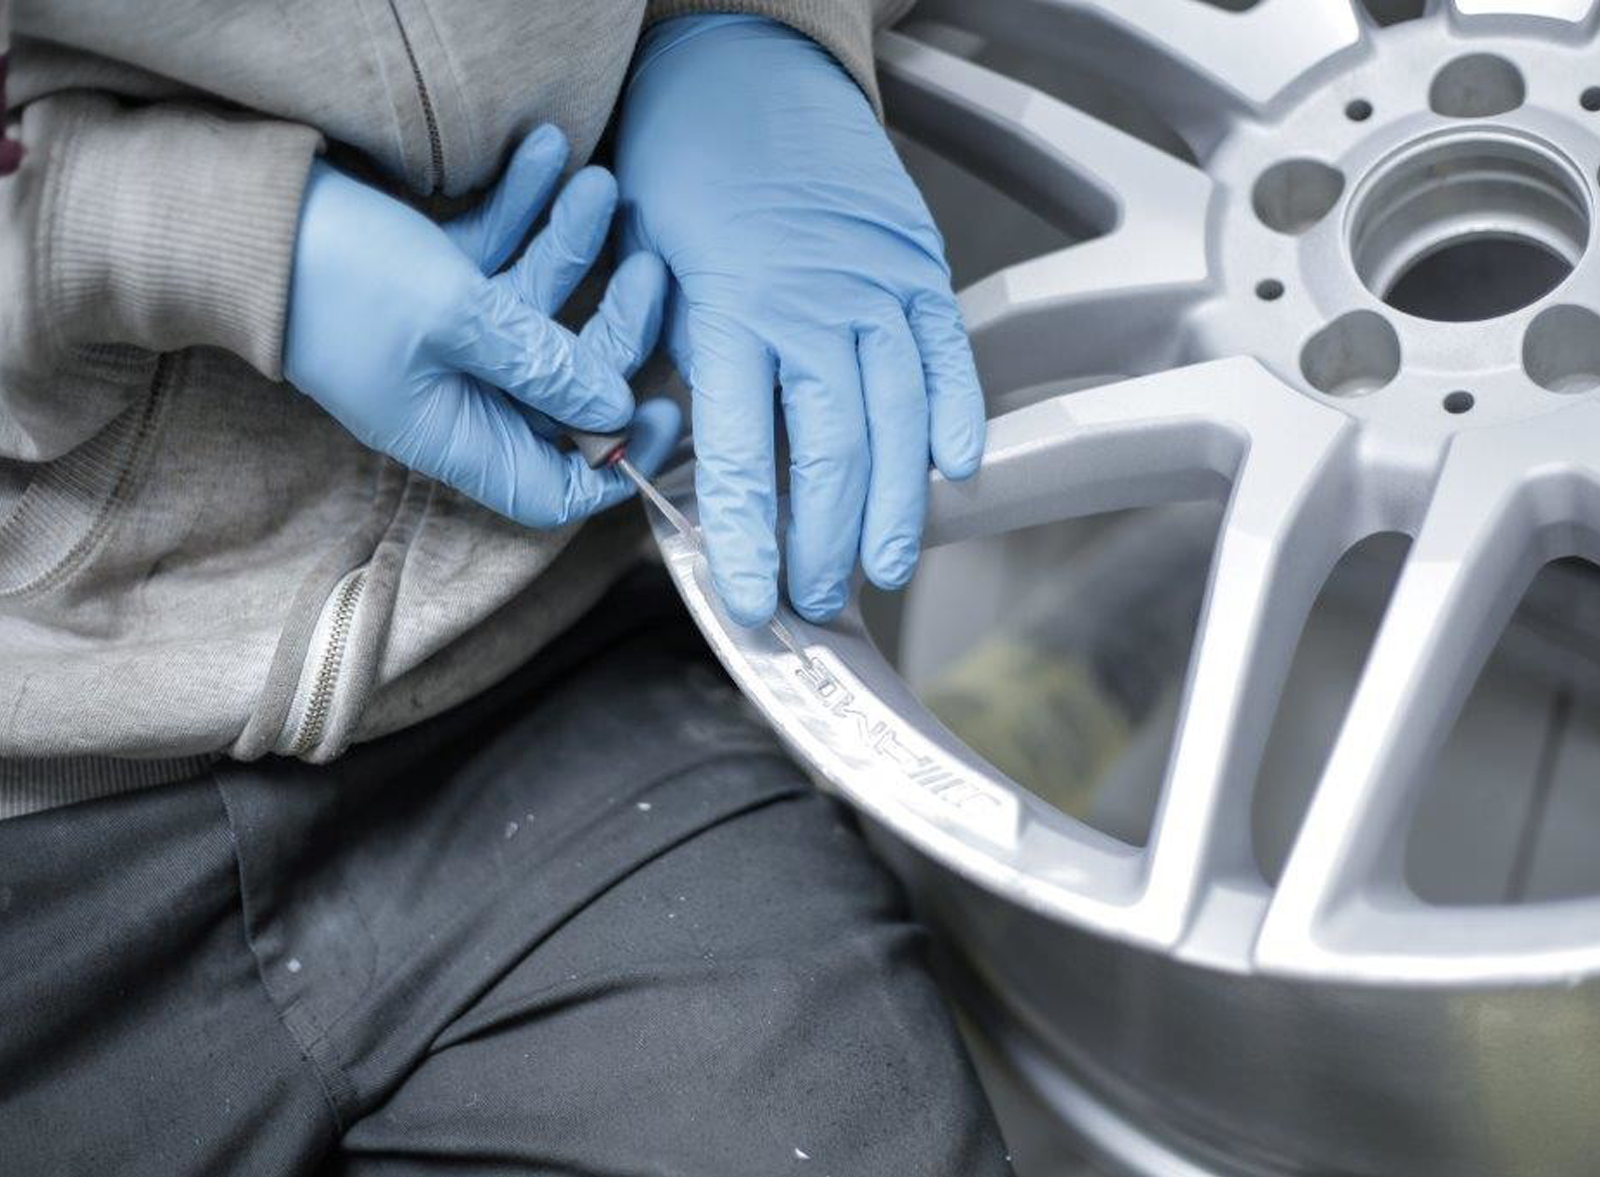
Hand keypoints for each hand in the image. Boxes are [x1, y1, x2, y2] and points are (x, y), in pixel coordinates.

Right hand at [285, 124, 679, 528]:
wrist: (234, 217)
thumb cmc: (338, 279)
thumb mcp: (457, 321)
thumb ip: (541, 366)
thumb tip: (614, 409)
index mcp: (457, 435)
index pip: (551, 487)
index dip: (613, 463)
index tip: (663, 411)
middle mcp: (456, 396)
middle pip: (561, 386)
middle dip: (612, 325)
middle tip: (647, 265)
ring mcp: (445, 339)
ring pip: (535, 309)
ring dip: (571, 245)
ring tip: (598, 182)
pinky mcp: (432, 283)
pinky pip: (497, 257)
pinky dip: (522, 211)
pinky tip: (544, 152)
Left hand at [616, 16, 984, 625]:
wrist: (742, 63)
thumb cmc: (680, 170)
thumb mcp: (645, 274)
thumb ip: (678, 371)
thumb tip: (690, 465)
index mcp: (730, 313)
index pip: (743, 458)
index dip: (749, 542)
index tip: (750, 602)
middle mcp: (812, 307)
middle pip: (834, 454)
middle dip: (825, 543)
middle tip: (815, 599)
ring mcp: (876, 287)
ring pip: (899, 420)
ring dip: (895, 507)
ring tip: (884, 567)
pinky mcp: (917, 266)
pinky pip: (949, 356)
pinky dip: (957, 415)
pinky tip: (955, 472)